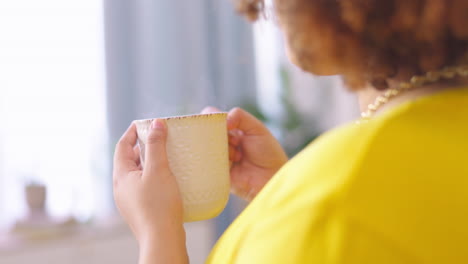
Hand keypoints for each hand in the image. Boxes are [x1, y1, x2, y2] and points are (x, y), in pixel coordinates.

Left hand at [113, 120, 187, 262]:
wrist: (162, 240)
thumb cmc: (159, 205)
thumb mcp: (159, 170)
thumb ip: (156, 146)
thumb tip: (156, 123)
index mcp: (121, 176)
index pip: (122, 146)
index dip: (133, 132)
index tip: (146, 123)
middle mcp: (122, 188)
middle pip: (129, 159)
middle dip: (143, 146)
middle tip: (160, 137)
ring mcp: (130, 200)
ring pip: (138, 173)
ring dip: (150, 161)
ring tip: (167, 155)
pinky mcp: (141, 209)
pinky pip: (145, 185)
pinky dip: (154, 176)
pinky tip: (169, 178)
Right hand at [202, 107, 287, 200]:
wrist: (272, 177)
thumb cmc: (268, 153)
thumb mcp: (257, 128)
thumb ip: (240, 117)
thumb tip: (224, 120)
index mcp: (230, 129)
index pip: (212, 117)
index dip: (213, 118)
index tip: (228, 125)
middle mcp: (221, 141)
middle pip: (206, 131)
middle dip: (221, 135)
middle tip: (237, 143)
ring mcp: (217, 156)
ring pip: (207, 146)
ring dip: (224, 150)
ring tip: (238, 157)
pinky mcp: (215, 170)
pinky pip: (207, 163)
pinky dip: (218, 161)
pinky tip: (233, 164)